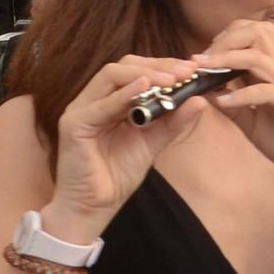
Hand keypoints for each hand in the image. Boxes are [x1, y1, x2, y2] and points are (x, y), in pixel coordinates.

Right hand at [45, 56, 208, 237]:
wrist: (94, 207)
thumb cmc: (117, 175)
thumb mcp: (153, 143)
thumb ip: (173, 122)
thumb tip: (200, 100)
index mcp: (111, 100)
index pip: (137, 71)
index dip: (164, 65)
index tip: (192, 69)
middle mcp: (94, 99)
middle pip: (125, 66)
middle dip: (158, 65)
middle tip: (186, 72)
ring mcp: (81, 109)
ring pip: (111, 76)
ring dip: (145, 74)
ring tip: (172, 79)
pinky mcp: (74, 124)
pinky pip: (100, 105)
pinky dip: (123, 94)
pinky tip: (145, 88)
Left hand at [191, 20, 273, 182]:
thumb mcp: (254, 124)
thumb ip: (233, 107)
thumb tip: (205, 92)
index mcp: (272, 73)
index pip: (249, 36)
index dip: (222, 41)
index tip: (199, 61)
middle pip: (254, 33)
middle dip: (223, 42)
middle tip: (200, 62)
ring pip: (258, 57)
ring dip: (226, 61)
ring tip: (204, 73)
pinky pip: (267, 91)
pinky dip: (242, 95)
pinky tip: (224, 103)